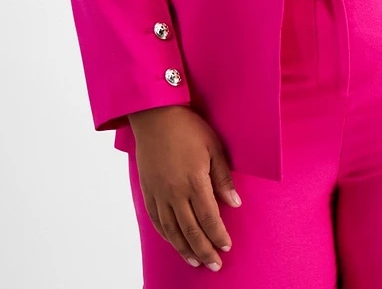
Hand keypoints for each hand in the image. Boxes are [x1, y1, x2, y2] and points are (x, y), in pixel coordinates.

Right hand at [128, 104, 242, 270]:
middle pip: (190, 230)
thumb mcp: (213, 146)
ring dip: (185, 248)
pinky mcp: (147, 190)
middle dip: (204, 250)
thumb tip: (234, 203)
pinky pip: (156, 220)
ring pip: (172, 230)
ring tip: (196, 261)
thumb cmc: (187, 127)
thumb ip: (223, 177)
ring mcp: (158, 193)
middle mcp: (174, 192)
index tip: (226, 246)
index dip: (218, 235)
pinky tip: (174, 242)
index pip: (209, 217)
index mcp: (193, 181)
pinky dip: (166, 235)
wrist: (155, 115)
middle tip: (215, 265)